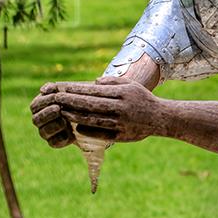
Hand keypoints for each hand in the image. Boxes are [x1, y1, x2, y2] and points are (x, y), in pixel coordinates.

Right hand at [30, 82, 75, 147]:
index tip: (56, 97)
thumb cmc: (71, 100)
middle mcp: (39, 121)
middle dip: (47, 113)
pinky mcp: (54, 142)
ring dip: (54, 125)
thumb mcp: (64, 91)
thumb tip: (43, 90)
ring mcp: (45, 132)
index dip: (44, 101)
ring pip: (44, 132)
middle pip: (37, 119)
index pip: (35, 105)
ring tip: (65, 120)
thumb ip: (52, 88)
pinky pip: (53, 143)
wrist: (84, 114)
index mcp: (38, 107)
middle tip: (58, 109)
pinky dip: (61, 137)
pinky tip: (70, 132)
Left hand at [39, 76, 166, 142]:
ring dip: (75, 115)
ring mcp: (121, 123)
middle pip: (90, 104)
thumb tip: (93, 82)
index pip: (94, 91)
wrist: (160, 118)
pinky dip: (88, 129)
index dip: (77, 90)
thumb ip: (111, 82)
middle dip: (71, 101)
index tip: (63, 88)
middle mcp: (121, 108)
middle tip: (56, 99)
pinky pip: (101, 133)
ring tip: (62, 112)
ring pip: (93, 119)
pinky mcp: (122, 136)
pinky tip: (77, 126)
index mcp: (122, 93)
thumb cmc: (142, 98)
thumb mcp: (130, 85)